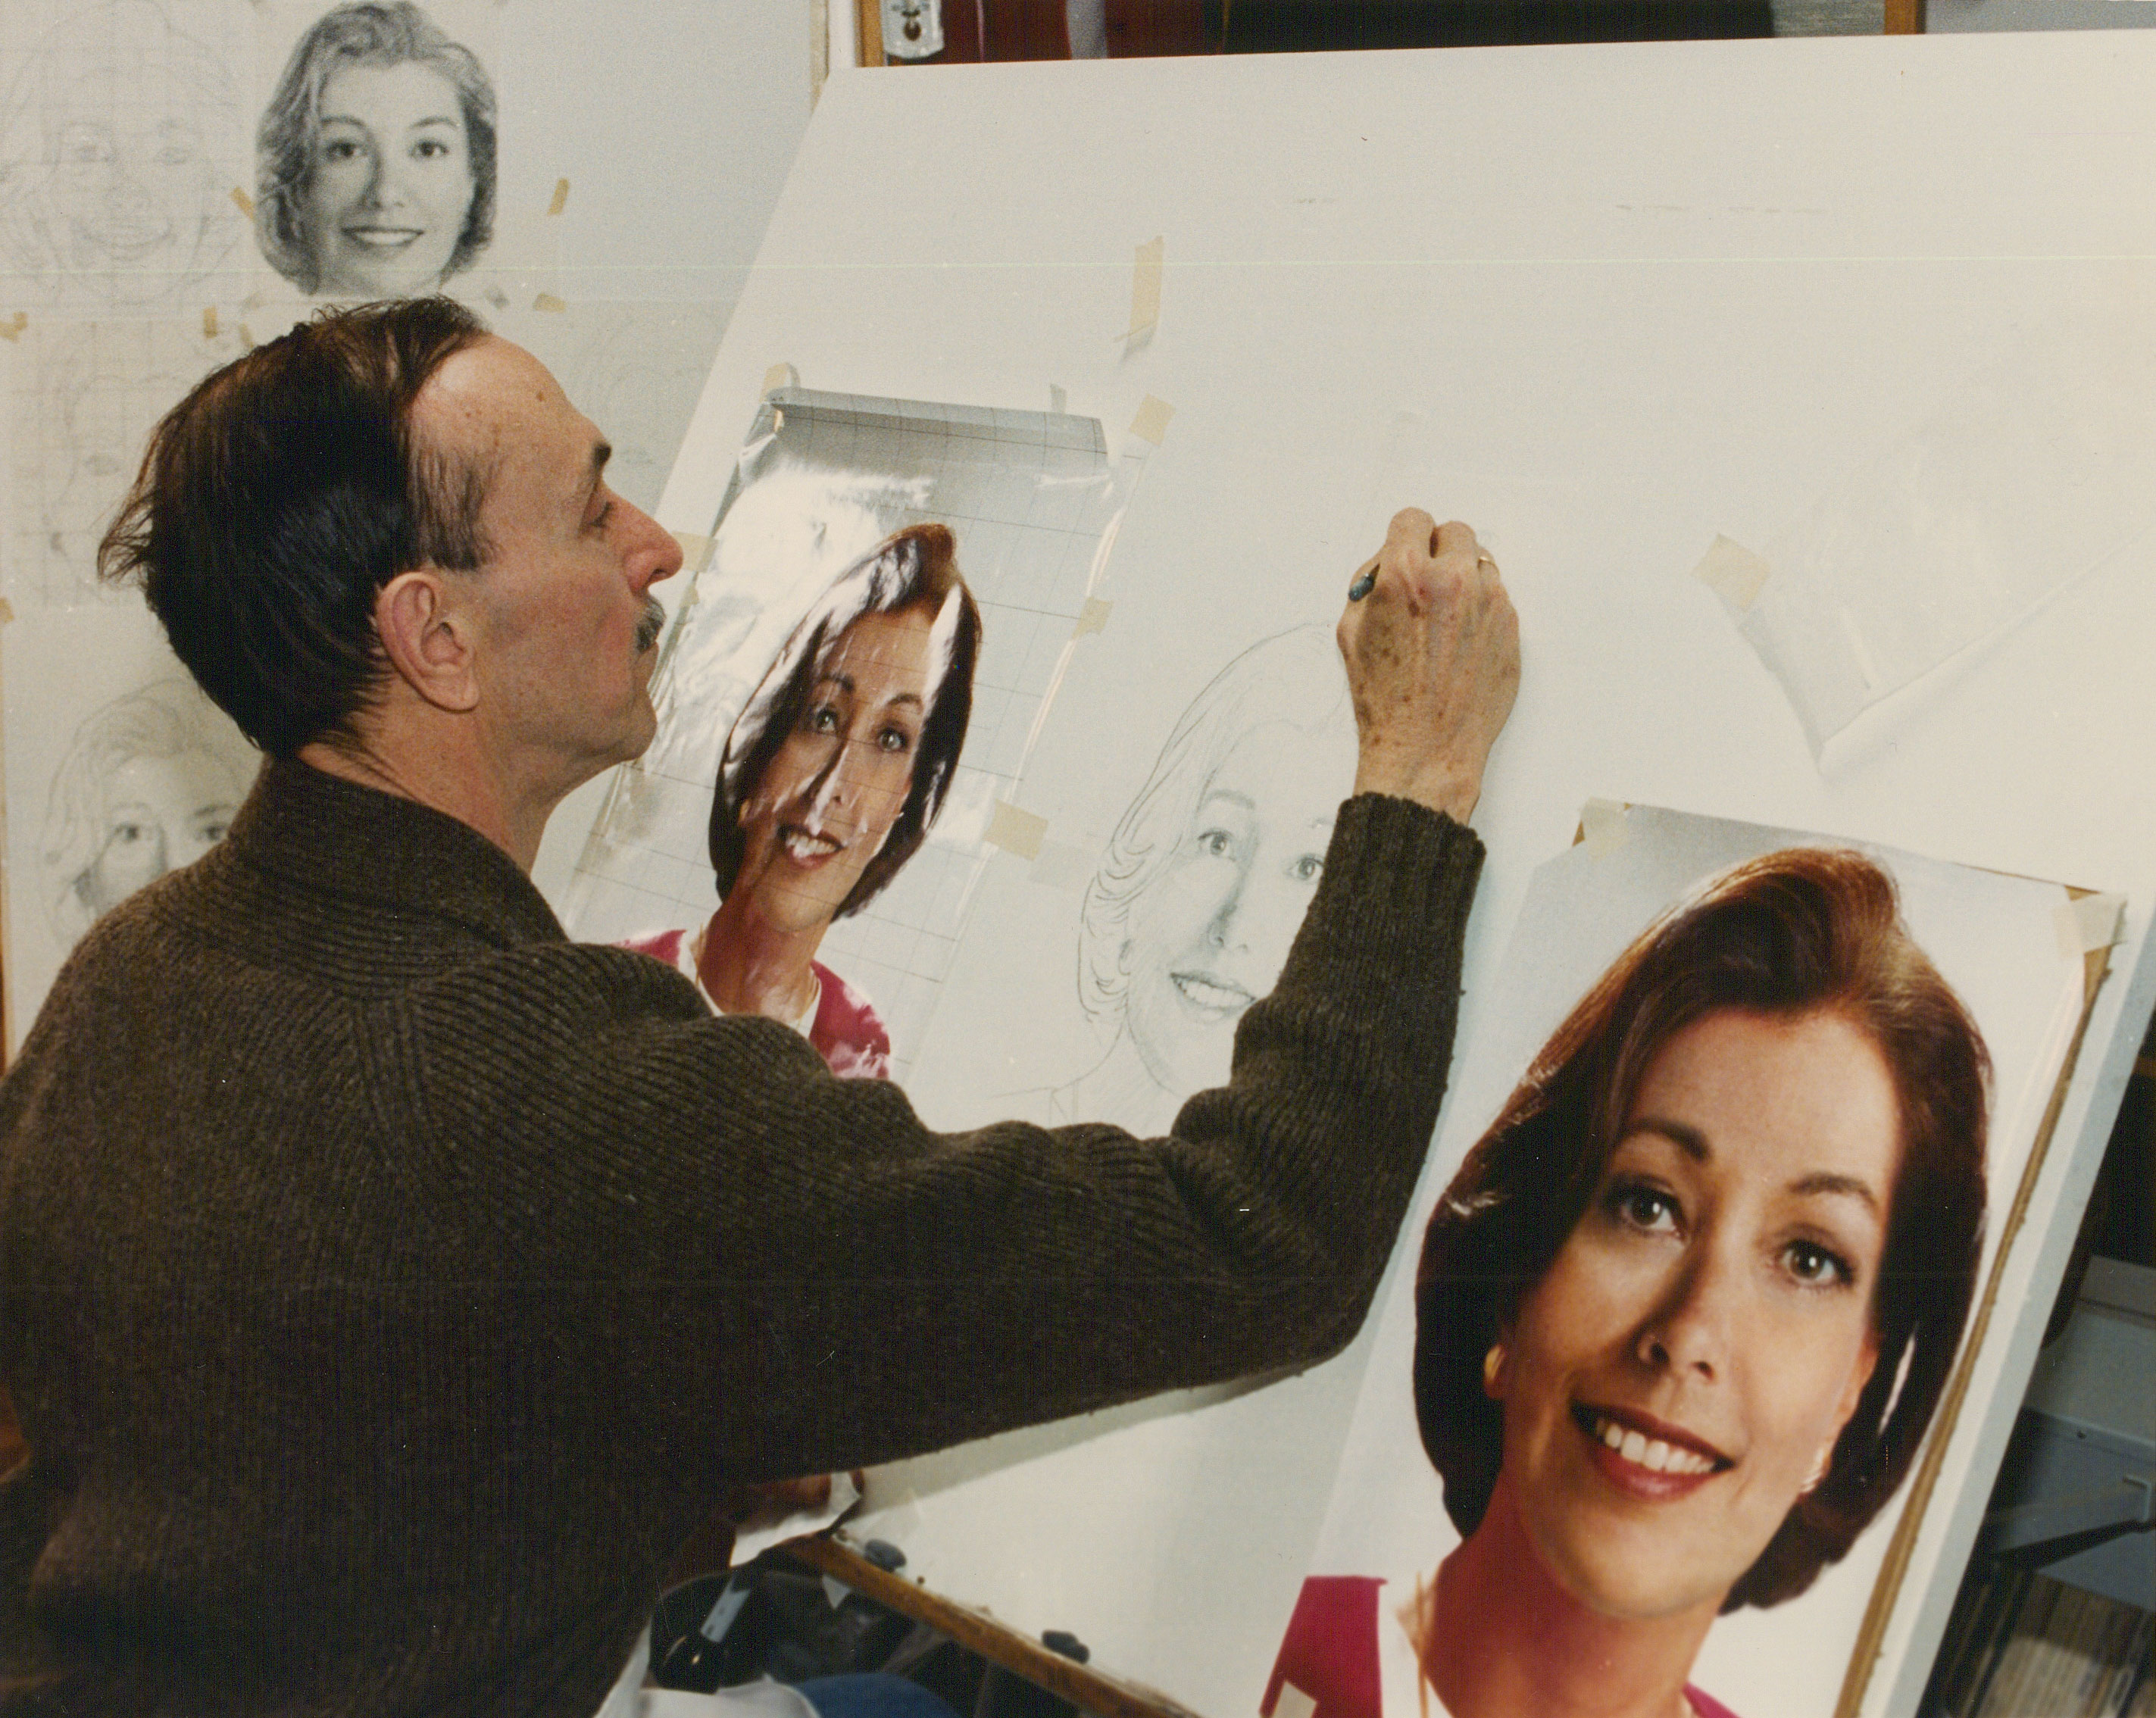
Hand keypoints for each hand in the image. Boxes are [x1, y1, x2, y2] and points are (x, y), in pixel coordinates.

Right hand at [1337, 510, 1518, 821]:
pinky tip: (1460, 642)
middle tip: (1425, 584)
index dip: (1404, 539)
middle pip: (1454, 532)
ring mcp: (1489, 602)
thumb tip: (1388, 565)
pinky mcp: (1511, 626)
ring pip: (1480, 563)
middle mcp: (1452, 580)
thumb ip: (1370, 586)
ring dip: (1463, 579)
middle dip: (1437, 553)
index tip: (1405, 553)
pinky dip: (1480, 609)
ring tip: (1444, 618)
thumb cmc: (1384, 700)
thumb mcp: (1351, 633)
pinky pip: (1496, 598)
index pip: (1413, 520)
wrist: (1425, 748)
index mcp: (1405, 576)